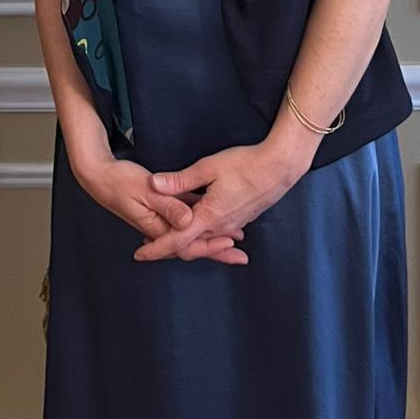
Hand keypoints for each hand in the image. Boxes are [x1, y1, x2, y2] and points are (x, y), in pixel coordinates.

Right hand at [73, 154, 241, 253]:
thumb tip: (188, 221)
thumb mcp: (146, 189)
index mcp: (157, 226)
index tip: (230, 245)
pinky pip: (184, 220)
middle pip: (193, 245)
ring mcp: (159, 221)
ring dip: (212, 239)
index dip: (210, 245)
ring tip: (236, 242)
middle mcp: (160, 228)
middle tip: (241, 256)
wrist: (97, 176)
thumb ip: (168, 205)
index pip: (188, 243)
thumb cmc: (119, 180)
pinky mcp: (159, 210)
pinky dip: (200, 223)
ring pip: (190, 234)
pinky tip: (214, 220)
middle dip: (217, 250)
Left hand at [133, 144, 299, 262]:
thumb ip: (180, 180)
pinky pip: (217, 232)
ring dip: (186, 240)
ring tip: (169, 233)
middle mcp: (220, 226)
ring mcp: (233, 224)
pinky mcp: (241, 218)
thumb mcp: (208, 168)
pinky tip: (198, 224)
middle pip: (190, 245)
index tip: (139, 254)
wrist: (280, 167)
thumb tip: (153, 184)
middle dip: (168, 246)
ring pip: (204, 239)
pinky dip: (203, 234)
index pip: (176, 240)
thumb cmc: (245, 164)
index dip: (156, 249)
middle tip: (148, 244)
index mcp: (209, 216)